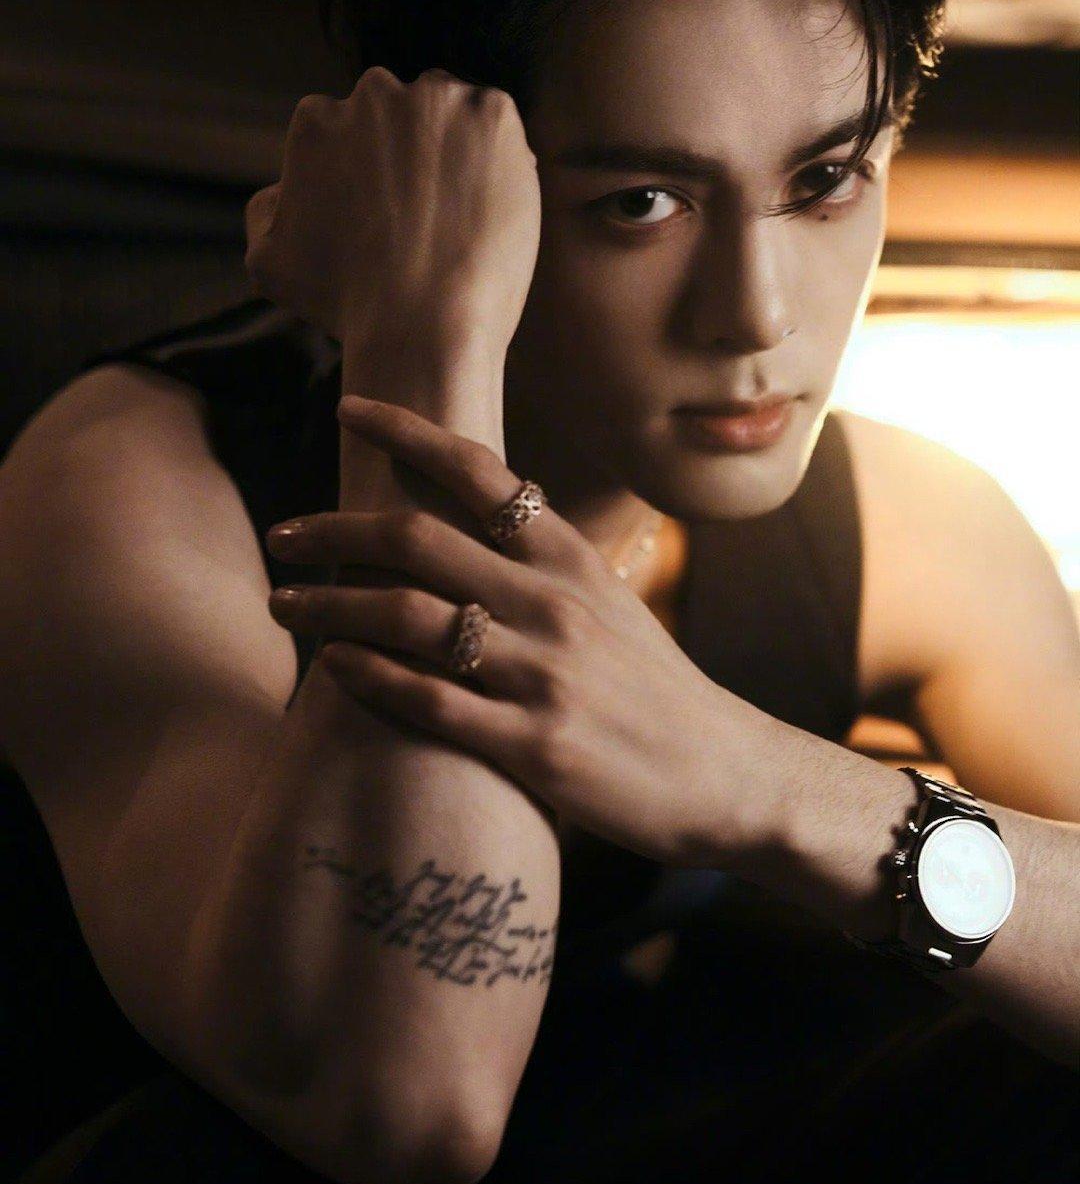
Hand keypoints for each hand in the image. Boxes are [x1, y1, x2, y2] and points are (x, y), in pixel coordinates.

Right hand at [243, 66, 541, 355]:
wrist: (422, 324)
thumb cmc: (345, 304)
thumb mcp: (268, 261)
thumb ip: (266, 210)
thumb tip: (284, 188)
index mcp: (317, 119)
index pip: (347, 130)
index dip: (368, 174)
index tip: (385, 214)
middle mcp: (375, 94)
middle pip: (400, 115)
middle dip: (411, 155)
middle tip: (425, 217)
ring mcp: (438, 100)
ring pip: (452, 118)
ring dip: (457, 152)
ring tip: (460, 219)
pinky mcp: (494, 116)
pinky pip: (501, 129)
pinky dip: (501, 162)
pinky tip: (489, 212)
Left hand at [265, 395, 774, 866]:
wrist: (725, 775)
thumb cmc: (656, 688)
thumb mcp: (608, 603)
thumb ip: (542, 565)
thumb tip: (472, 527)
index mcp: (570, 557)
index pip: (479, 470)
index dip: (406, 430)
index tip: (347, 408)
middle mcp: (553, 601)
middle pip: (417, 538)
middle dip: (334, 529)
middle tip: (283, 534)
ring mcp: (543, 673)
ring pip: (408, 616)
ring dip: (330, 603)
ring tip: (284, 604)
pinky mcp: (534, 745)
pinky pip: (429, 700)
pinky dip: (369, 676)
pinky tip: (332, 666)